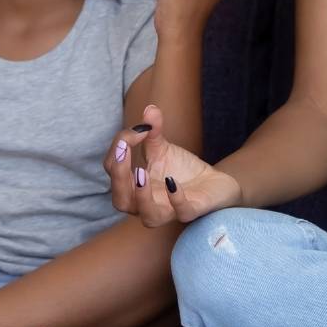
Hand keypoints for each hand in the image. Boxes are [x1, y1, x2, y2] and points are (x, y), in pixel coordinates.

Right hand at [102, 104, 241, 225]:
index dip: (118, 149)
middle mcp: (146, 203)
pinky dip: (176, 199)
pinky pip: (181, 212)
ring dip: (141, 196)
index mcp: (133, 187)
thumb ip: (152, 131)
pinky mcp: (191, 211)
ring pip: (148, 216)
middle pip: (121, 200)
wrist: (213, 182)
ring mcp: (169, 210)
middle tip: (123, 150)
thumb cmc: (181, 169)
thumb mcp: (163, 148)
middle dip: (118, 176)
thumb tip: (150, 109)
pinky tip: (172, 182)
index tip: (137, 129)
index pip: (113, 171)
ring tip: (140, 173)